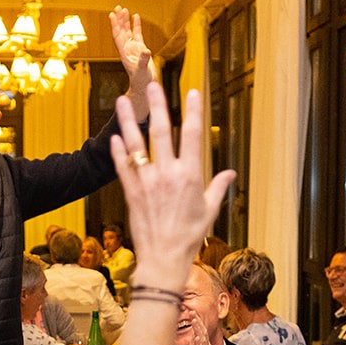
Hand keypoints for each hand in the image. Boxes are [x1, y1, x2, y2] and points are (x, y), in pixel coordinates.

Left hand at [109, 83, 233, 278]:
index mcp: (190, 176)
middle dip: (158, 106)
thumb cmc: (190, 236)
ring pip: (136, 145)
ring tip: (122, 102)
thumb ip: (218, 187)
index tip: (192, 92)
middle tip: (152, 85)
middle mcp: (168, 174)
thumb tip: (230, 173)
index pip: (193, 136)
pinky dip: (118, 151)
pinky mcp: (131, 193)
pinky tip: (115, 136)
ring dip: (129, 121)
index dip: (193, 112)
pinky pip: (123, 167)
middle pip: (162, 132)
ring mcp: (147, 182)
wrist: (164, 259)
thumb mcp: (209, 211)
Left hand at [111, 7, 155, 118]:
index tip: (111, 15)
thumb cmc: (142, 81)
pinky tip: (136, 16)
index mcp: (124, 53)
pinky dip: (136, 25)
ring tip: (124, 9)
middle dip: (119, 20)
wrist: (145, 86)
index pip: (118, 37)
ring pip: (128, 31)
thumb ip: (143, 61)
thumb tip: (146, 51)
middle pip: (121, 31)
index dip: (115, 26)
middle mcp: (127, 49)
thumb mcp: (142, 71)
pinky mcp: (140, 49)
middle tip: (117, 7)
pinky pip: (137, 34)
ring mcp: (133, 48)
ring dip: (125, 21)